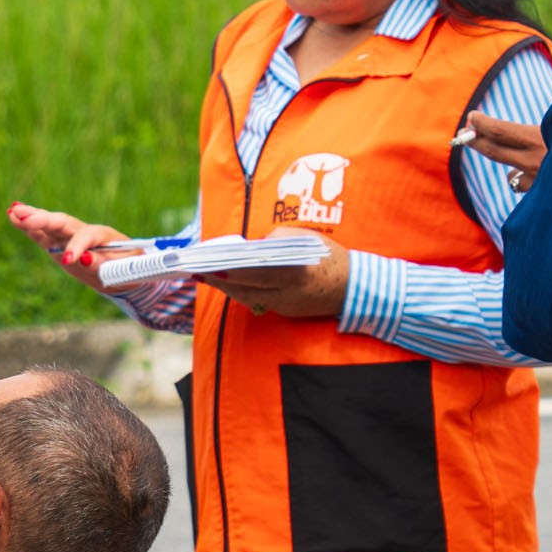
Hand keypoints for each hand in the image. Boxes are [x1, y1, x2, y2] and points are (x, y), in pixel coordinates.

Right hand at [8, 203, 134, 293]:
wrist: (124, 267)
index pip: (86, 236)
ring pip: (50, 225)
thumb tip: (84, 259)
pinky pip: (42, 234)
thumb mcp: (121, 269)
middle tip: (25, 217)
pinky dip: (28, 226)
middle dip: (44, 220)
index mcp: (102, 235)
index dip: (77, 246)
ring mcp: (69, 236)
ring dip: (32, 218)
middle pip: (62, 223)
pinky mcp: (59, 244)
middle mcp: (83, 231)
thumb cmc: (125, 267)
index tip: (68, 259)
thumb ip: (102, 264)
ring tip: (14, 212)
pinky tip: (13, 215)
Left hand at [203, 244, 350, 318]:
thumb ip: (277, 240)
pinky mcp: (286, 312)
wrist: (354, 287)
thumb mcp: (305, 239)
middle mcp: (287, 293)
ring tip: (206, 276)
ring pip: (248, 298)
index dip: (229, 269)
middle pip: (245, 288)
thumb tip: (250, 247)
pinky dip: (242, 292)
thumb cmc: (327, 256)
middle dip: (220, 280)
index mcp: (293, 272)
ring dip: (226, 287)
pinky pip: (258, 302)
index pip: (253, 272)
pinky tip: (228, 283)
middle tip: (197, 271)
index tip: (210, 263)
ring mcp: (285, 306)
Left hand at [460, 111, 545, 191]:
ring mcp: (540, 182)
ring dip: (509, 166)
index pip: (498, 130)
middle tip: (462, 134)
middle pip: (493, 151)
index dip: (481, 123)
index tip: (472, 117)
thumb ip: (541, 126)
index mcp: (540, 139)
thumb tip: (509, 126)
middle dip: (475, 142)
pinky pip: (528, 189)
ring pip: (510, 177)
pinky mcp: (546, 196)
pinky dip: (528, 179)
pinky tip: (537, 173)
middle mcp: (536, 162)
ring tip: (510, 154)